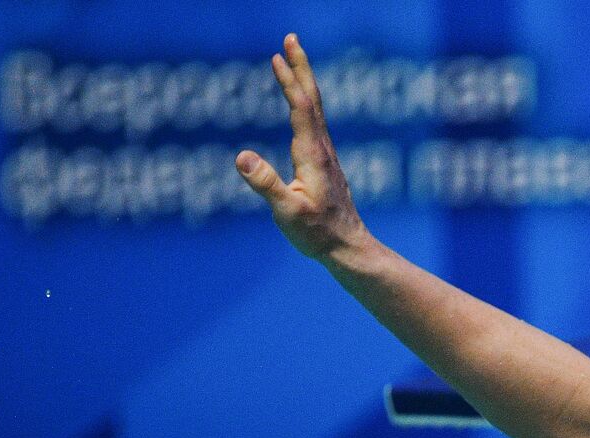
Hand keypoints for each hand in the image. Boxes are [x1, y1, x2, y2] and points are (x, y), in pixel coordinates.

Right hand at [235, 34, 370, 261]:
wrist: (348, 248)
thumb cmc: (317, 234)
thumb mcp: (287, 211)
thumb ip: (266, 184)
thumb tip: (241, 157)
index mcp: (312, 155)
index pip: (302, 108)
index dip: (290, 82)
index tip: (278, 57)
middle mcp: (322, 149)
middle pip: (314, 99)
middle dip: (301, 67)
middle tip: (291, 37)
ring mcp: (325, 155)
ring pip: (316, 109)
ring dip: (304, 81)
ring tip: (291, 59)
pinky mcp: (324, 164)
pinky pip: (314, 123)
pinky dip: (305, 102)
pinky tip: (300, 103)